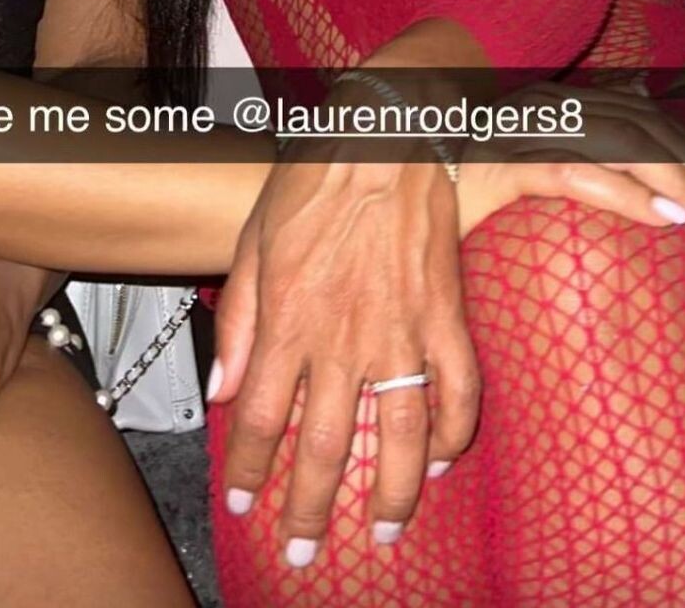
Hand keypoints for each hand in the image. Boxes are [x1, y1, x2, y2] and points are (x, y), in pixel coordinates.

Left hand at [209, 85, 684, 564]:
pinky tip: (442, 460)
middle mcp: (343, 338)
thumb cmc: (313, 176)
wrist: (383, 131)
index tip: (245, 505)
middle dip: (311, 509)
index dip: (251, 472)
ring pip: (398, 440)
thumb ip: (240, 319)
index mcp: (288, 319)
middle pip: (325, 449)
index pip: (262, 420)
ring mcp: (400, 332)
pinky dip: (454, 435)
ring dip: (391, 497)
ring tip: (384, 532)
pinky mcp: (446, 315)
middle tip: (305, 553)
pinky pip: (458, 391)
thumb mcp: (253, 238)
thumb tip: (225, 390)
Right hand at [453, 80, 684, 241]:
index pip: (641, 113)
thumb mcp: (511, 149)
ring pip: (621, 147)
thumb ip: (567, 134)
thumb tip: (630, 103)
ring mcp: (518, 130)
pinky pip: (576, 175)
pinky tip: (665, 222)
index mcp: (549, 99)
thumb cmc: (438, 174)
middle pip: (642, 127)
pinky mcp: (498, 164)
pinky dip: (627, 197)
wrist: (370, 170)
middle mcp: (539, 104)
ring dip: (681, 186)